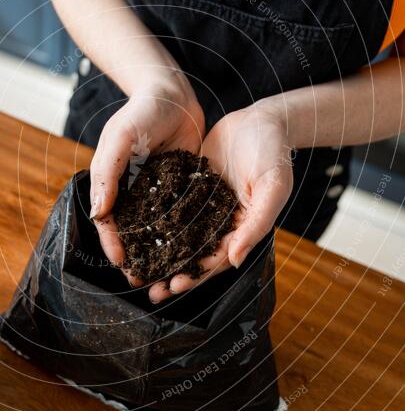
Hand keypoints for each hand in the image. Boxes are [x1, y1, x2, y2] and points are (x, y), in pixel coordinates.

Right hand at [90, 78, 204, 282]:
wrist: (175, 92)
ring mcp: (159, 191)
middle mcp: (134, 191)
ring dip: (159, 252)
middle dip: (135, 256)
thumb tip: (100, 211)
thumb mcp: (120, 136)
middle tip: (141, 280)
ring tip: (166, 274)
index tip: (121, 263)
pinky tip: (192, 250)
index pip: (109, 220)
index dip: (113, 243)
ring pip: (157, 228)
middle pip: (132, 231)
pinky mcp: (182, 187)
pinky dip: (184, 233)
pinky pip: (181, 215)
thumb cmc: (142, 111)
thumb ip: (108, 171)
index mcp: (113, 183)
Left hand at [148, 102, 293, 301]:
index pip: (217, 258)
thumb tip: (235, 259)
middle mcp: (221, 222)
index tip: (175, 285)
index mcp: (242, 228)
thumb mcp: (271, 188)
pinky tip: (136, 230)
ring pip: (180, 235)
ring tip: (139, 268)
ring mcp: (205, 205)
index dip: (197, 274)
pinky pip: (172, 207)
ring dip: (162, 253)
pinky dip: (157, 221)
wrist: (262, 120)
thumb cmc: (274, 154)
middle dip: (174, 272)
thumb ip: (256, 224)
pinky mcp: (191, 186)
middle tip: (150, 290)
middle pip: (195, 253)